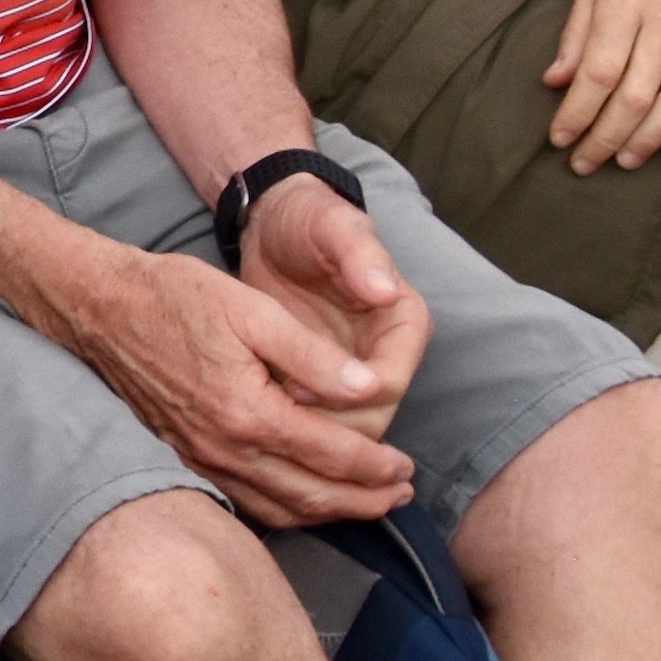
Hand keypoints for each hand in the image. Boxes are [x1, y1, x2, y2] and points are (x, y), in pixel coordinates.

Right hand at [55, 228, 422, 528]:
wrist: (104, 308)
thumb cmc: (178, 298)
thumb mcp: (253, 310)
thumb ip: (314, 356)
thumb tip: (370, 389)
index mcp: (249, 411)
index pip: (330, 455)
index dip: (376, 467)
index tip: (406, 468)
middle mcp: (225, 448)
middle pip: (310, 495)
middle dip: (363, 501)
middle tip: (400, 496)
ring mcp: (203, 460)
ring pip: (279, 508)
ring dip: (329, 513)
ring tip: (367, 505)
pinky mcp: (187, 459)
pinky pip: (247, 503)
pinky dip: (286, 511)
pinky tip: (305, 502)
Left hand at [234, 172, 431, 438]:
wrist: (276, 228)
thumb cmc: (309, 221)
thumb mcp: (332, 226)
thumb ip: (359, 255)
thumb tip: (386, 290)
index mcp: (404, 324)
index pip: (390, 384)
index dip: (346, 396)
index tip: (297, 388)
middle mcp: (389, 356)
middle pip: (372, 421)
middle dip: (327, 430)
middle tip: (272, 413)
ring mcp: (358, 375)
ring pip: (347, 435)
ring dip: (308, 438)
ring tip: (260, 416)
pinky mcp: (326, 385)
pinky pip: (319, 428)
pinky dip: (294, 434)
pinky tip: (257, 425)